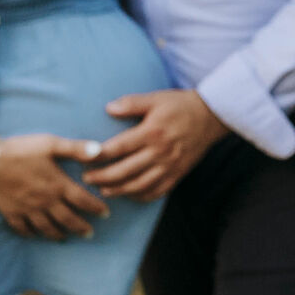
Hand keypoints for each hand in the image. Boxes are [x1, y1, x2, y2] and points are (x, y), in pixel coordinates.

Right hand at [0, 135, 111, 239]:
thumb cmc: (20, 150)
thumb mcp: (50, 144)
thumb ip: (76, 148)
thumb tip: (101, 151)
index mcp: (57, 185)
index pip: (83, 201)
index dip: (96, 208)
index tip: (106, 214)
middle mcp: (45, 201)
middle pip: (67, 219)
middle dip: (81, 227)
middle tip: (90, 233)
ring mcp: (28, 209)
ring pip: (47, 228)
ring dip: (58, 234)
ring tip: (65, 238)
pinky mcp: (11, 212)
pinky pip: (23, 228)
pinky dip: (30, 233)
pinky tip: (34, 234)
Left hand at [84, 89, 227, 201]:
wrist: (211, 117)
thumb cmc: (180, 105)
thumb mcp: (155, 98)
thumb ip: (131, 103)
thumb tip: (108, 108)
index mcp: (151, 132)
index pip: (119, 148)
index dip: (99, 156)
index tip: (83, 158)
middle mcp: (160, 152)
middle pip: (125, 171)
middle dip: (102, 178)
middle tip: (86, 179)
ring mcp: (169, 166)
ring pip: (139, 185)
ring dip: (118, 190)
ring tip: (103, 190)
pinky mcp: (177, 175)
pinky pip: (156, 191)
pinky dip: (140, 196)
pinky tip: (128, 195)